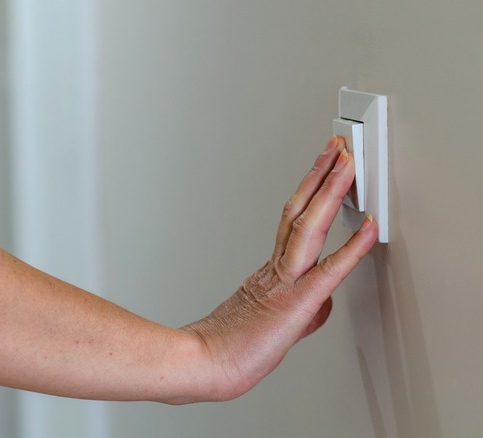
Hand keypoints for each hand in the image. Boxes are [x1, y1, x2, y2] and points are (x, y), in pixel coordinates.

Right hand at [182, 136, 377, 400]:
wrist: (206, 364)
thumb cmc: (229, 351)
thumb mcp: (269, 328)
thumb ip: (299, 312)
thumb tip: (322, 306)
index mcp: (269, 273)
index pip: (293, 223)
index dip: (310, 192)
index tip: (321, 170)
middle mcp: (277, 269)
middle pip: (300, 212)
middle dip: (320, 177)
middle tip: (336, 148)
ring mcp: (285, 282)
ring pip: (309, 227)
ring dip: (330, 192)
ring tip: (346, 164)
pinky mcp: (296, 302)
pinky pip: (329, 270)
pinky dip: (351, 247)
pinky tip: (369, 227)